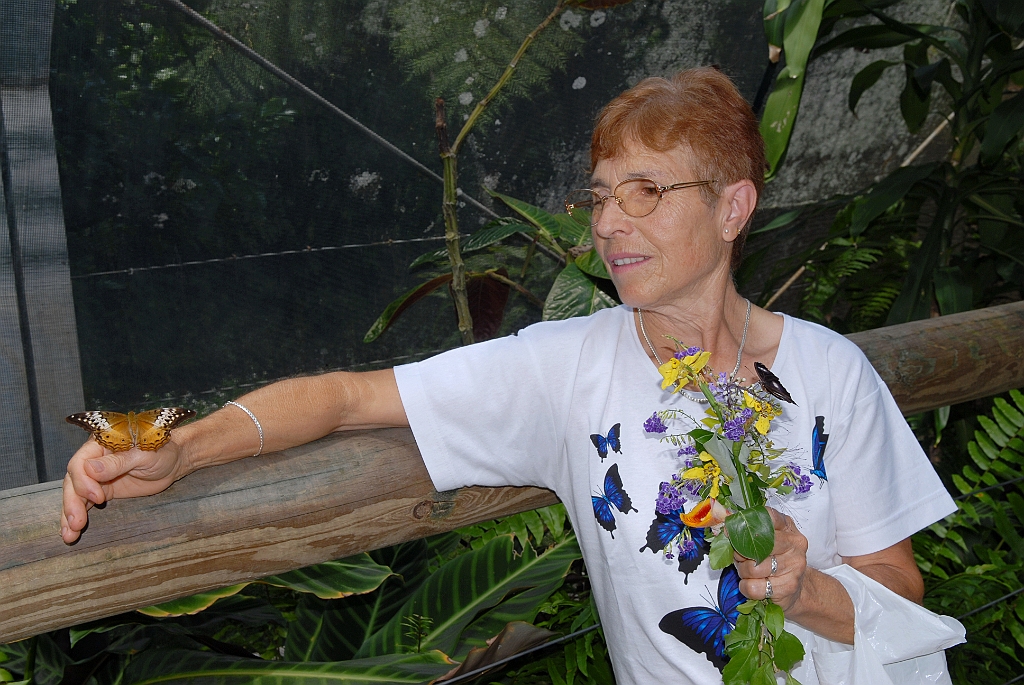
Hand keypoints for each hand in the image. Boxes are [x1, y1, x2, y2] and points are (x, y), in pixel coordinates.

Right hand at [60, 437, 187, 543]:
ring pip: (75, 494)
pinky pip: (85, 502)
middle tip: (77, 523)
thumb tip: (90, 469)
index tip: (97, 497)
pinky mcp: (102, 490)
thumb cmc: (162, 450)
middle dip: (72, 502)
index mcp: (101, 444)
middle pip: (73, 481)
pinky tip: (71, 531)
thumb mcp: (144, 454)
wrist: (174, 461)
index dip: (83, 481)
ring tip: (69, 534)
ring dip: (70, 514)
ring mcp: (97, 476)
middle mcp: (94, 459)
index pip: (80, 462)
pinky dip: (78, 515)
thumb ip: (118, 462)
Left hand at [733, 507, 807, 611]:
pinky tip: (751, 584)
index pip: (768, 517)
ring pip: (753, 568)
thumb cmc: (776, 560)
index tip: (731, 531)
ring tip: (747, 572)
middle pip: (756, 545)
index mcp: (788, 527)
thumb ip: (749, 531)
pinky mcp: (788, 587)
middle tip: (739, 557)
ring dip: (743, 572)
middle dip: (740, 553)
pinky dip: (746, 587)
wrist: (796, 588)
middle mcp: (794, 545)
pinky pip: (753, 587)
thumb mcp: (767, 540)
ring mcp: (794, 567)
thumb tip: (725, 530)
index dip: (745, 524)